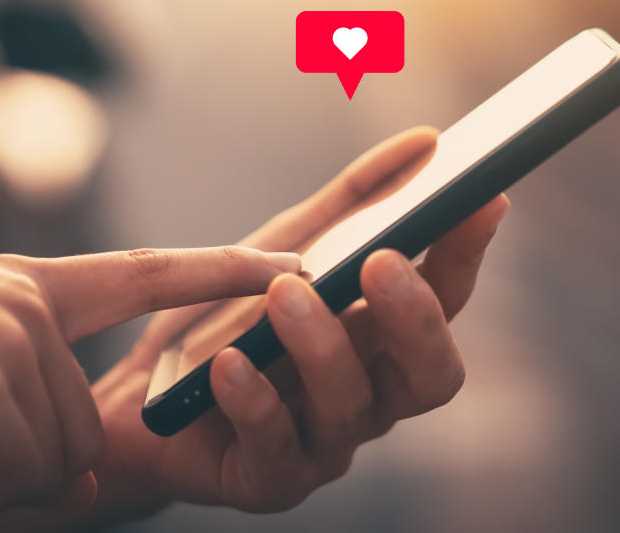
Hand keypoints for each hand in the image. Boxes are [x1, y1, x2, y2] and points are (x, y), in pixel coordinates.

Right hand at [0, 244, 299, 517]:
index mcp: (22, 288)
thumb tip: (87, 485)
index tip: (295, 266)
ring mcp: (3, 330)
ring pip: (56, 461)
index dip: (224, 274)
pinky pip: (17, 475)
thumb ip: (29, 416)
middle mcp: (23, 298)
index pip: (148, 274)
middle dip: (17, 469)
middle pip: (86, 430)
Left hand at [87, 127, 508, 521]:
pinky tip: (229, 364)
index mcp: (384, 337)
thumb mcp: (288, 245)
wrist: (139, 397)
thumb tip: (426, 140)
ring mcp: (323, 442)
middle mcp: (370, 392)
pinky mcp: (268, 480)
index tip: (480, 198)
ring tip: (283, 295)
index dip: (468, 253)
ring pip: (352, 407)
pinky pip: (275, 449)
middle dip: (415, 319)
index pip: (446, 297)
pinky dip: (256, 402)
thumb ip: (357, 200)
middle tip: (381, 263)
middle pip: (431, 374)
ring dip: (322, 346)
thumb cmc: (227, 318)